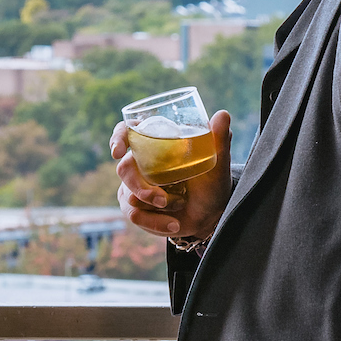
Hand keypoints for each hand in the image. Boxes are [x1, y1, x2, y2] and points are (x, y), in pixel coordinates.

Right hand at [109, 108, 231, 244]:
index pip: (127, 132)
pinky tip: (173, 224)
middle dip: (142, 188)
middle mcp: (140, 162)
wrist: (210, 214)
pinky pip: (134, 214)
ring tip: (178, 208)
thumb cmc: (212, 182)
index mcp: (155, 143)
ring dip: (155, 208)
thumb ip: (219, 140)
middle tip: (163, 199)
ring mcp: (134, 185)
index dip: (118, 138)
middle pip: (124, 169)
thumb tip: (222, 115)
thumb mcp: (218, 163)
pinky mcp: (134, 207)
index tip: (118, 152)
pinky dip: (156, 222)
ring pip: (128, 196)